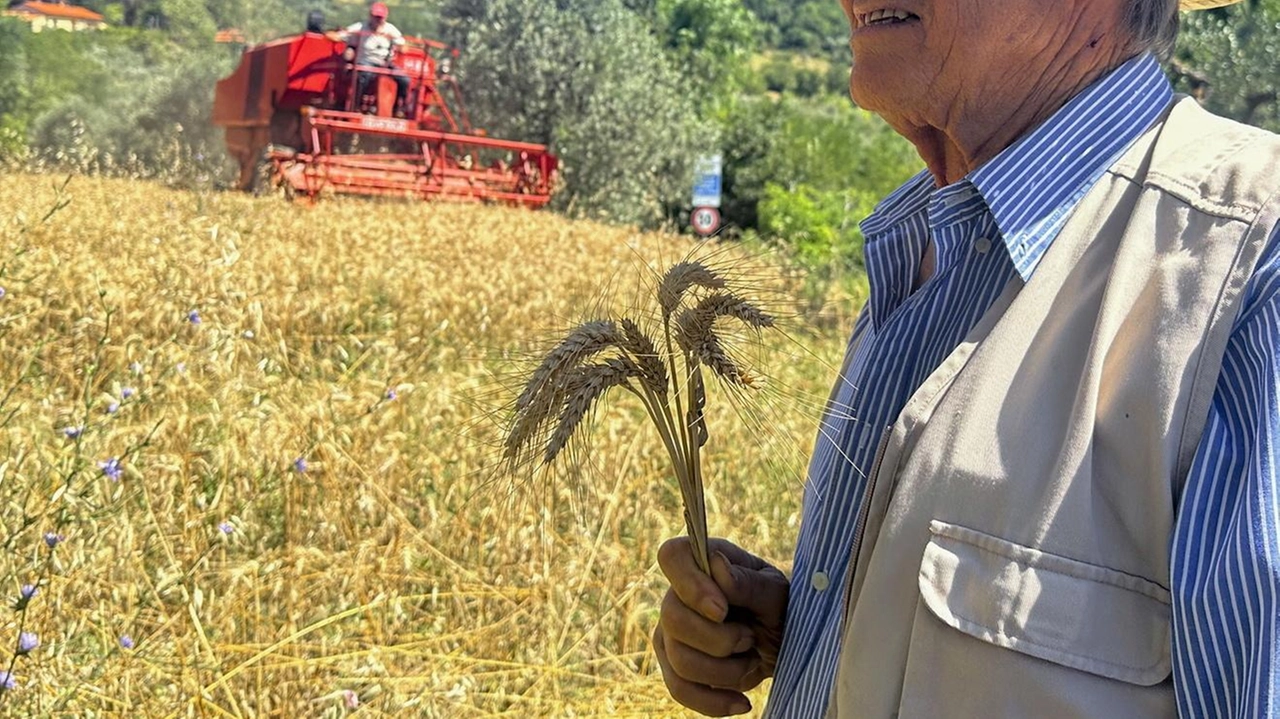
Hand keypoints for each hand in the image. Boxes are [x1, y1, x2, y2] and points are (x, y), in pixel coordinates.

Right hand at [653, 537, 788, 716]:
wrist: (784, 644)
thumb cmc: (779, 607)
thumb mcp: (776, 592)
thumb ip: (748, 582)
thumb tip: (717, 570)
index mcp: (703, 563)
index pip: (672, 556)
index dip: (690, 585)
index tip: (721, 610)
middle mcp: (679, 594)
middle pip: (672, 618)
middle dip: (718, 639)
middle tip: (749, 639)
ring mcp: (671, 632)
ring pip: (679, 658)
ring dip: (725, 671)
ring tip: (751, 661)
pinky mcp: (675, 666)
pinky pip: (680, 689)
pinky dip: (713, 702)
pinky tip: (740, 702)